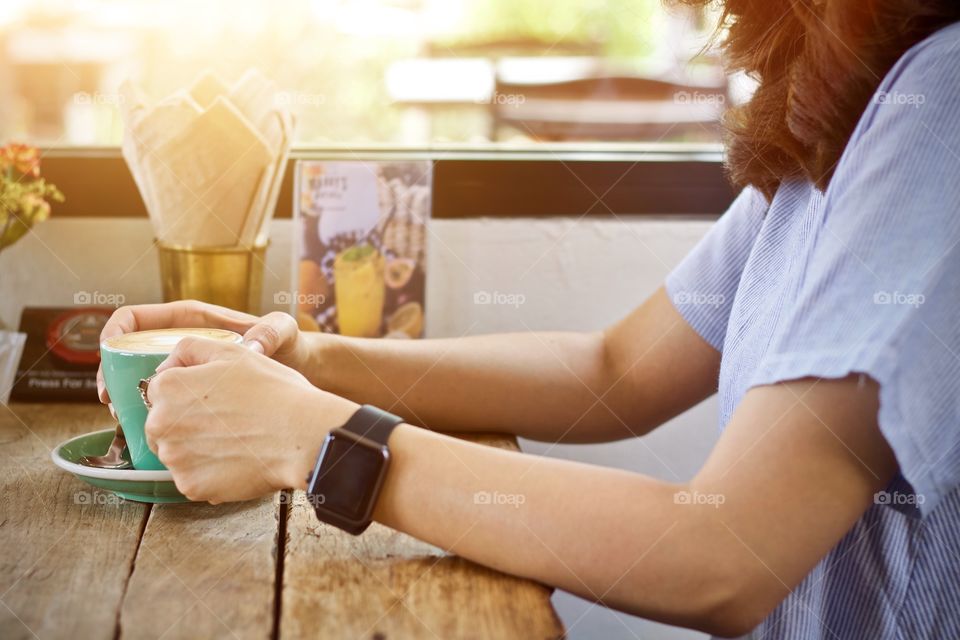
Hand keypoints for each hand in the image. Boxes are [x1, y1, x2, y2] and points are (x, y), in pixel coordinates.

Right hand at [98, 300, 306, 402]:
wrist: (302, 375)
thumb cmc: (291, 347)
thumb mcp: (283, 331)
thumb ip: (271, 330)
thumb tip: (253, 342)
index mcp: (192, 322)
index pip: (136, 320)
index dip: (114, 335)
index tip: (107, 356)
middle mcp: (183, 349)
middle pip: (128, 357)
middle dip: (113, 376)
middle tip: (112, 401)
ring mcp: (186, 376)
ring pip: (142, 386)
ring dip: (128, 402)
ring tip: (126, 420)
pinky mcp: (194, 400)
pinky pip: (162, 408)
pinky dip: (152, 420)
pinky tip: (153, 436)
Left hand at [143, 336, 357, 502]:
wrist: (302, 435)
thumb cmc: (274, 391)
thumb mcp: (234, 353)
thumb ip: (191, 349)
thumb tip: (165, 366)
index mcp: (168, 387)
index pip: (161, 391)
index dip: (190, 392)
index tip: (214, 398)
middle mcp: (160, 423)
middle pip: (163, 424)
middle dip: (187, 422)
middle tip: (227, 420)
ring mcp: (175, 458)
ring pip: (178, 452)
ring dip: (198, 448)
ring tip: (235, 440)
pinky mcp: (191, 486)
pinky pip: (193, 478)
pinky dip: (211, 473)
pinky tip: (237, 459)